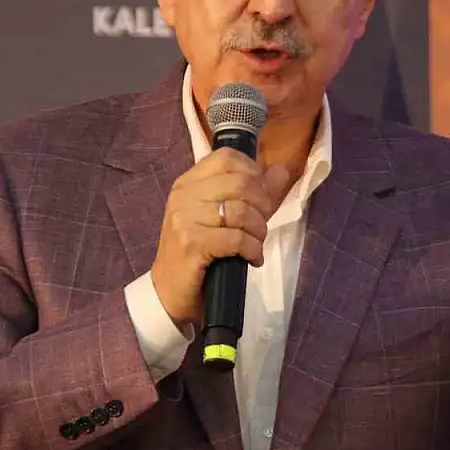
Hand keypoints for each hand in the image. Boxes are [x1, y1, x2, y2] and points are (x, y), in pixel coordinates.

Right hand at [151, 148, 290, 327]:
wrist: (169, 291)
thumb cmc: (197, 252)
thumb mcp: (223, 217)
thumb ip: (254, 192)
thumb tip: (280, 170)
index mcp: (188, 182)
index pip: (226, 157)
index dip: (252, 173)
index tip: (258, 197)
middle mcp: (183, 195)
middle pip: (240, 183)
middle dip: (262, 207)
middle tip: (260, 227)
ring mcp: (185, 218)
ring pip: (242, 211)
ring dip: (258, 231)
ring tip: (255, 245)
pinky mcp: (191, 243)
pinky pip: (237, 238)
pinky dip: (252, 249)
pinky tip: (251, 258)